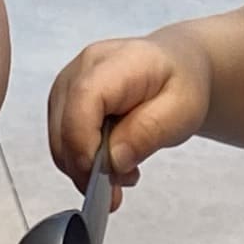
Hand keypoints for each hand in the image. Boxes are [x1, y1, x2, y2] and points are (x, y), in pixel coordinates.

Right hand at [48, 29, 214, 201]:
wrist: (176, 67)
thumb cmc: (180, 84)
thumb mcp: (183, 110)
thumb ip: (149, 132)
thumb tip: (113, 161)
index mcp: (116, 62)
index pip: (83, 100)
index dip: (85, 143)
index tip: (104, 175)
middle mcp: (82, 68)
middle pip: (64, 126)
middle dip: (88, 166)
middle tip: (125, 181)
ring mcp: (68, 85)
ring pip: (59, 140)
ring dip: (86, 167)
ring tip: (125, 170)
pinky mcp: (64, 103)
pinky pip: (63, 141)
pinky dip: (83, 160)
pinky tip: (111, 160)